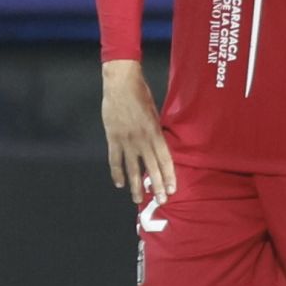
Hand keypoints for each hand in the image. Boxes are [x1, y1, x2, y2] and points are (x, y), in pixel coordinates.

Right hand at [102, 59, 174, 203]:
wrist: (121, 84)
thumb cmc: (141, 94)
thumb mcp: (154, 112)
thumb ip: (156, 130)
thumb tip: (159, 146)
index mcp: (155, 132)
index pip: (165, 159)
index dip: (169, 175)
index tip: (173, 189)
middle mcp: (142, 139)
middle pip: (151, 167)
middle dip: (157, 185)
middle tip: (161, 201)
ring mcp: (126, 140)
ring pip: (132, 168)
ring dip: (136, 185)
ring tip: (138, 199)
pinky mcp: (113, 138)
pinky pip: (115, 159)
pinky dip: (117, 172)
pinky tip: (120, 184)